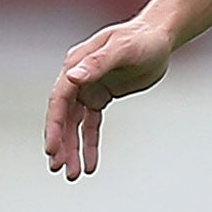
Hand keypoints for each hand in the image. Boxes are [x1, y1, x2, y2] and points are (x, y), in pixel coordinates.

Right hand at [43, 16, 176, 180]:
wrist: (160, 37)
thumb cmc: (142, 39)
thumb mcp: (123, 49)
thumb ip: (98, 63)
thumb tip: (73, 77)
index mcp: (76, 66)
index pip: (59, 100)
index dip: (54, 126)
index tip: (52, 150)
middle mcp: (77, 79)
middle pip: (64, 117)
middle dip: (61, 144)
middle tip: (59, 169)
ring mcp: (88, 88)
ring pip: (75, 125)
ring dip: (73, 149)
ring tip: (72, 175)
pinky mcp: (101, 97)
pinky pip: (92, 125)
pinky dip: (90, 144)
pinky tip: (91, 164)